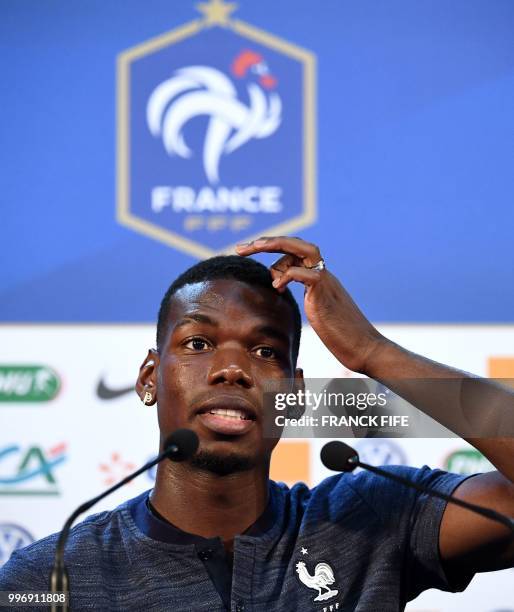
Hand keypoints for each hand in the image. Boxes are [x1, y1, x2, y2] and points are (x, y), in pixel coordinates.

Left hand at [235, 236, 385, 373]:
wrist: (366, 348)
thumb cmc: (342, 336)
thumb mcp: (318, 313)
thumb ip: (307, 299)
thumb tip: (290, 295)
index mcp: (319, 278)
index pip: (295, 251)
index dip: (272, 248)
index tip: (249, 251)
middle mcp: (323, 275)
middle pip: (296, 244)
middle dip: (268, 241)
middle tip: (240, 247)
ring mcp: (326, 282)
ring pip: (303, 249)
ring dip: (275, 247)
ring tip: (253, 251)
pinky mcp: (325, 295)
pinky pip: (306, 274)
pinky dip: (287, 275)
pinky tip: (277, 288)